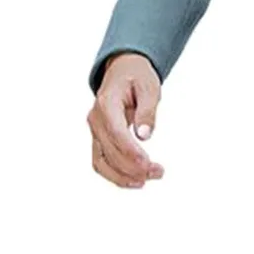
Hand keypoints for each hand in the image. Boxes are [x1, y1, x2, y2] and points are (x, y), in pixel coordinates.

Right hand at [86, 52, 164, 188]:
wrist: (122, 71)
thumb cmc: (137, 77)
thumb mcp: (149, 86)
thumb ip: (147, 110)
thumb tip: (145, 136)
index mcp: (106, 103)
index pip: (115, 132)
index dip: (130, 151)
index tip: (147, 164)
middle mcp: (95, 119)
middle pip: (110, 150)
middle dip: (133, 166)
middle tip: (159, 172)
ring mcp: (94, 131)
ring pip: (101, 161)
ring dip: (123, 176)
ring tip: (148, 179)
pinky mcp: (98, 139)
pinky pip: (101, 162)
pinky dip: (115, 175)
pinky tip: (135, 181)